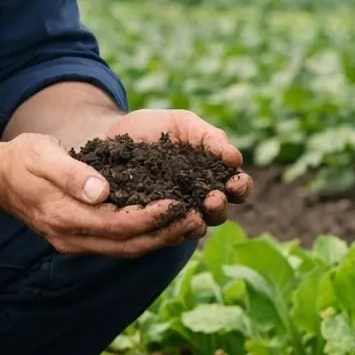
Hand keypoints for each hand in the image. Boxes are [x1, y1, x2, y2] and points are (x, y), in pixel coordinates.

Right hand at [0, 133, 201, 257]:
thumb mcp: (42, 155)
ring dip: (160, 239)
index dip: (151, 217)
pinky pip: (119, 244)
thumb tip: (102, 191)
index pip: (117, 225)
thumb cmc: (22, 159)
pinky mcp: (81, 239)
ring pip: (126, 250)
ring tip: (192, 223)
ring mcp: (75, 243)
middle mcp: (72, 238)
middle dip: (165, 234)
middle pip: (128, 245)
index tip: (178, 203)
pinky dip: (145, 237)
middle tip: (197, 218)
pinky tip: (167, 224)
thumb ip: (71, 173)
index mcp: (64, 217)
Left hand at [95, 109, 252, 225]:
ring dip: (198, 222)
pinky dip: (168, 227)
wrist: (113, 131)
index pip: (236, 187)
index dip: (240, 187)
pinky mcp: (148, 218)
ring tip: (194, 212)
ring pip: (194, 227)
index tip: (234, 181)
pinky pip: (163, 229)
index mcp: (212, 175)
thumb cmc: (154, 127)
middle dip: (219, 207)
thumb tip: (235, 158)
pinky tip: (167, 218)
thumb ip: (210, 138)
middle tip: (212, 198)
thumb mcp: (184, 124)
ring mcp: (173, 211)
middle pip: (218, 212)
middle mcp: (196, 198)